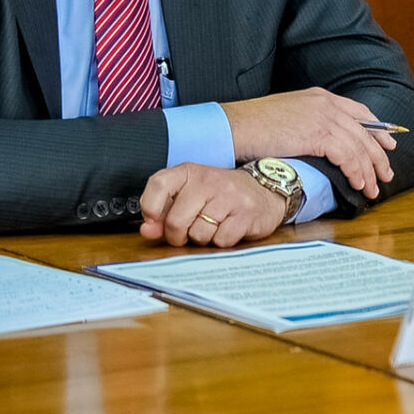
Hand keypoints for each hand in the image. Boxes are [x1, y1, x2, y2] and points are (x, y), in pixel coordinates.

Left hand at [139, 163, 289, 247]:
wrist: (266, 192)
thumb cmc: (221, 197)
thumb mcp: (191, 196)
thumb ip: (165, 212)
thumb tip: (147, 230)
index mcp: (191, 172)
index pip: (159, 184)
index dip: (151, 207)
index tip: (155, 220)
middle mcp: (209, 180)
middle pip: (176, 221)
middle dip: (179, 236)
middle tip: (190, 231)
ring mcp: (230, 196)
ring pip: (199, 233)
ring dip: (203, 238)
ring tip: (214, 227)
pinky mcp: (247, 213)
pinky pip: (221, 239)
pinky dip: (222, 241)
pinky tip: (228, 229)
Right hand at [222, 87, 394, 199]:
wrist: (233, 126)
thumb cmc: (253, 126)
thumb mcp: (287, 116)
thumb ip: (309, 123)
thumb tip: (321, 143)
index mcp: (320, 97)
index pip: (359, 112)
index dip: (377, 129)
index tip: (388, 144)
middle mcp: (326, 104)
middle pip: (365, 131)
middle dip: (379, 155)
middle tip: (386, 174)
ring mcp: (323, 117)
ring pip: (359, 146)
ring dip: (369, 171)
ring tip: (373, 189)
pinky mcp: (317, 134)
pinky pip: (347, 156)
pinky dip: (356, 172)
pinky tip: (358, 185)